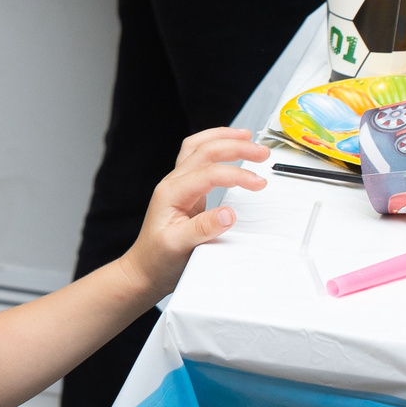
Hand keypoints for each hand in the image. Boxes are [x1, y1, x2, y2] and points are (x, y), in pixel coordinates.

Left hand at [121, 128, 270, 301]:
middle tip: (261, 153)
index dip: (236, 175)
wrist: (144, 270)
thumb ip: (203, 229)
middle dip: (235, 146)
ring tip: (247, 136)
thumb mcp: (178, 247)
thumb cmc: (158, 260)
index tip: (258, 184)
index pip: (208, 173)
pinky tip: (228, 147)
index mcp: (171, 193)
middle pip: (204, 151)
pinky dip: (215, 147)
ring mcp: (178, 185)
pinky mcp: (186, 191)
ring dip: (223, 138)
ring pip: (198, 147)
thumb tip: (228, 214)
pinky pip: (198, 158)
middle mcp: (173, 183)